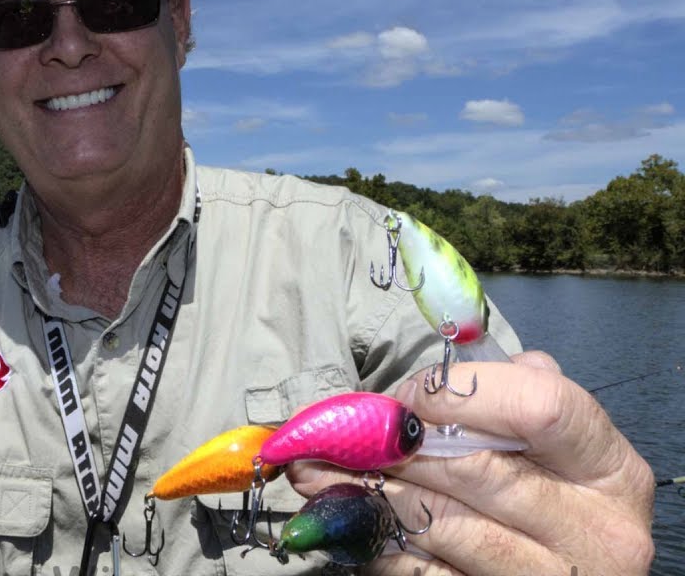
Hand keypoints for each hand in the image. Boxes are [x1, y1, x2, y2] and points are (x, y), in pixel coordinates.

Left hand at [287, 352, 655, 575]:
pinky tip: (348, 517)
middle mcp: (594, 531)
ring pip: (439, 522)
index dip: (457, 393)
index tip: (402, 394)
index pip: (539, 407)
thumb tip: (440, 372)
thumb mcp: (558, 446)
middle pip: (476, 469)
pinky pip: (423, 573)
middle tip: (335, 433)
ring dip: (366, 490)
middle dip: (392, 446)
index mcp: (612, 471)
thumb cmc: (558, 497)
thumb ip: (514, 396)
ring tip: (315, 471)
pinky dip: (378, 540)